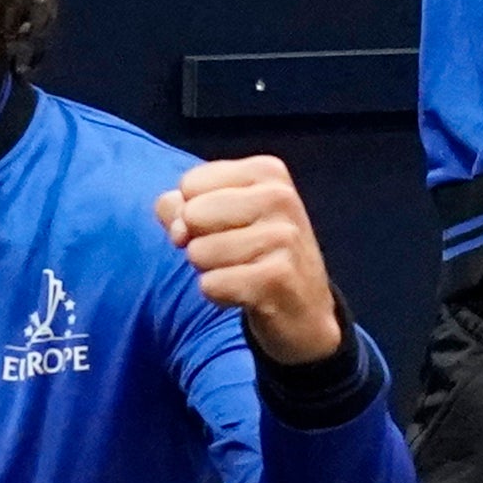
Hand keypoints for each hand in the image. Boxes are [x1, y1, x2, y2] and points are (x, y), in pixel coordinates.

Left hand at [157, 156, 344, 365]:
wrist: (304, 310)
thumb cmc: (254, 254)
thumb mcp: (222, 217)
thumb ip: (182, 206)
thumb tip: (178, 227)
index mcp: (267, 172)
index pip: (189, 184)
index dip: (192, 213)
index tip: (224, 228)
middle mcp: (280, 197)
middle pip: (191, 216)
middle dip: (199, 242)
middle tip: (235, 254)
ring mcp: (283, 237)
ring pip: (198, 252)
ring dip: (210, 271)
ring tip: (242, 273)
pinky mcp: (277, 277)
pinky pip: (210, 284)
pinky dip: (219, 295)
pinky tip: (247, 294)